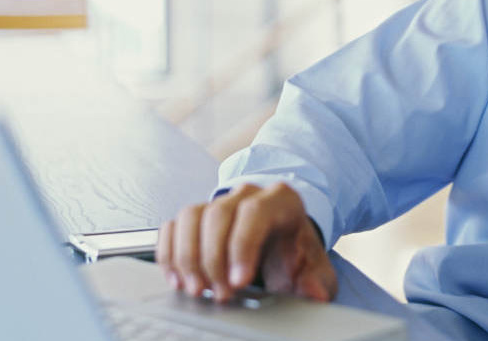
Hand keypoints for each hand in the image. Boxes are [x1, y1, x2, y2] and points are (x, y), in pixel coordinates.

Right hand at [157, 182, 336, 303]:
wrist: (285, 246)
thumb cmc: (297, 255)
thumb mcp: (314, 270)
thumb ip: (316, 281)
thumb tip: (315, 293)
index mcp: (281, 201)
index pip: (255, 212)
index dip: (242, 246)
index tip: (239, 282)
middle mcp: (248, 194)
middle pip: (218, 213)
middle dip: (213, 258)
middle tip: (219, 294)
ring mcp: (219, 202)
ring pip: (191, 216)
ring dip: (187, 256)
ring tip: (197, 289)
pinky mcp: (197, 217)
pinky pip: (173, 225)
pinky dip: (170, 253)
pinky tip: (178, 279)